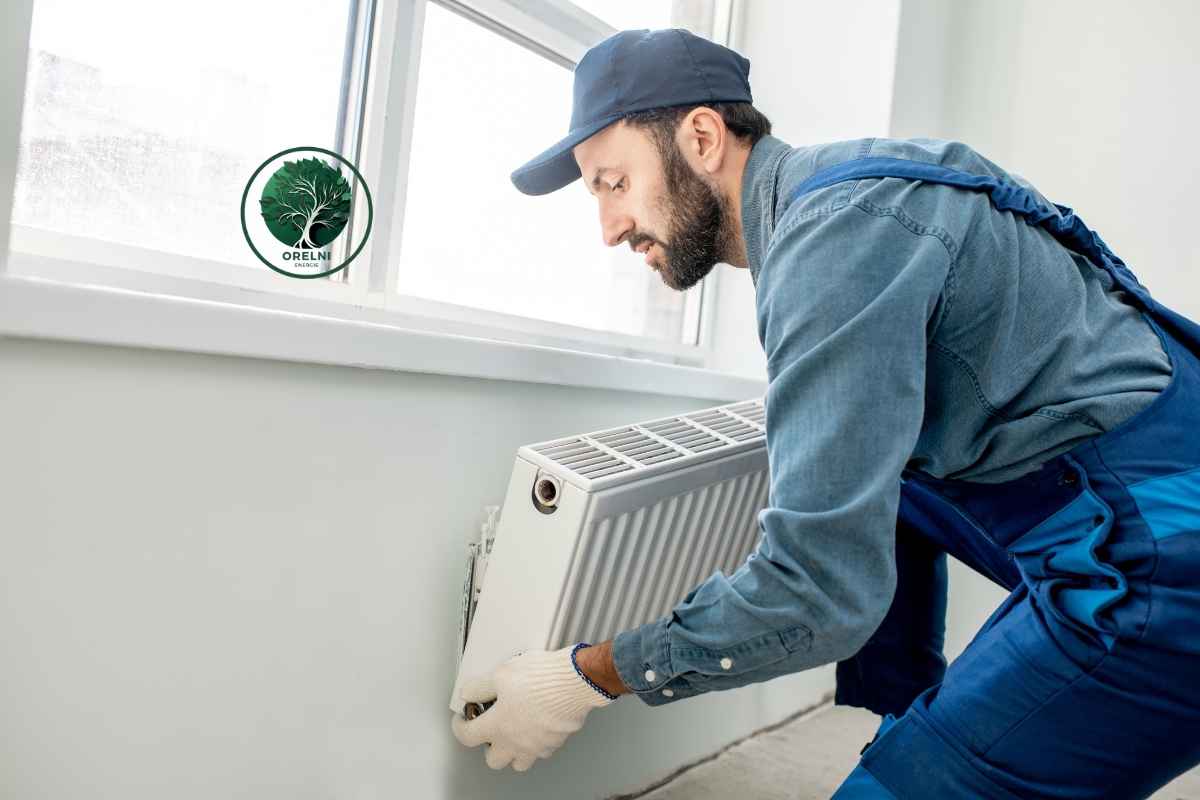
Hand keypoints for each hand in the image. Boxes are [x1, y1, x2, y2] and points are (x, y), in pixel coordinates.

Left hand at [451, 643, 615, 770]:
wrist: (576, 682)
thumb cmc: (542, 678)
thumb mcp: (501, 674)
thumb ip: (480, 687)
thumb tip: (468, 693)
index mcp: (497, 727)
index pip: (466, 737)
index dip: (459, 727)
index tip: (462, 720)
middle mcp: (515, 742)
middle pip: (493, 761)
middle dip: (488, 746)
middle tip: (490, 729)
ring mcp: (537, 746)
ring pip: (520, 763)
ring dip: (513, 751)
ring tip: (514, 733)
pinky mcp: (556, 742)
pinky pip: (542, 751)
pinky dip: (536, 743)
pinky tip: (536, 726)